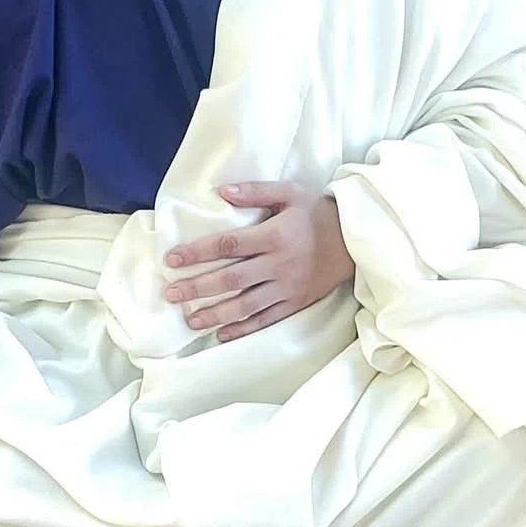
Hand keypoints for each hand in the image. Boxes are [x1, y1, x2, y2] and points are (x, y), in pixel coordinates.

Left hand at [163, 180, 355, 341]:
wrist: (354, 240)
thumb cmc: (316, 213)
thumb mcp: (289, 193)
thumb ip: (255, 192)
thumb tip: (221, 192)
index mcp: (275, 235)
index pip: (229, 244)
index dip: (198, 252)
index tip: (173, 258)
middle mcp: (280, 264)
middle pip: (232, 279)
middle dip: (199, 288)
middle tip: (171, 294)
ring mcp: (288, 287)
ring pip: (246, 305)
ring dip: (216, 314)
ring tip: (190, 320)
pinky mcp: (297, 303)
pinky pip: (267, 319)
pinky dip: (244, 329)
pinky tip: (222, 334)